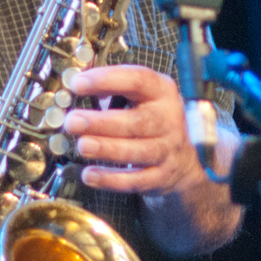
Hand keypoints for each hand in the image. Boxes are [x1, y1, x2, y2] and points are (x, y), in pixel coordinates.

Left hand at [62, 65, 242, 252]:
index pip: (137, 80)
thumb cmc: (153, 118)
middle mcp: (168, 120)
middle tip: (73, 121)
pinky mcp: (161, 176)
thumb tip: (74, 83)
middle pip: (136, 121)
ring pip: (136, 151)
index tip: (77, 84)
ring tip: (82, 145)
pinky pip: (135, 180)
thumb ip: (111, 87)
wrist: (187, 155)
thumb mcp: (143, 95)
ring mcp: (167, 150)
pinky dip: (110, 179)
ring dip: (106, 148)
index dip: (106, 80)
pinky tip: (89, 174)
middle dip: (102, 122)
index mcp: (162, 91)